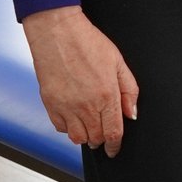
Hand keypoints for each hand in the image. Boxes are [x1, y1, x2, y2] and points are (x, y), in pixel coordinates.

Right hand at [21, 6, 138, 156]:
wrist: (57, 31)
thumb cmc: (86, 41)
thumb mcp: (118, 61)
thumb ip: (129, 90)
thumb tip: (132, 113)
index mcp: (106, 95)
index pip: (113, 133)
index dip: (115, 146)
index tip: (113, 149)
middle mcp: (86, 105)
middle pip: (96, 138)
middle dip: (101, 138)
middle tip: (102, 130)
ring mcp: (66, 106)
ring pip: (77, 138)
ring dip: (84, 135)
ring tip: (87, 123)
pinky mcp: (50, 104)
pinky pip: (60, 128)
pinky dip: (67, 127)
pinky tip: (72, 114)